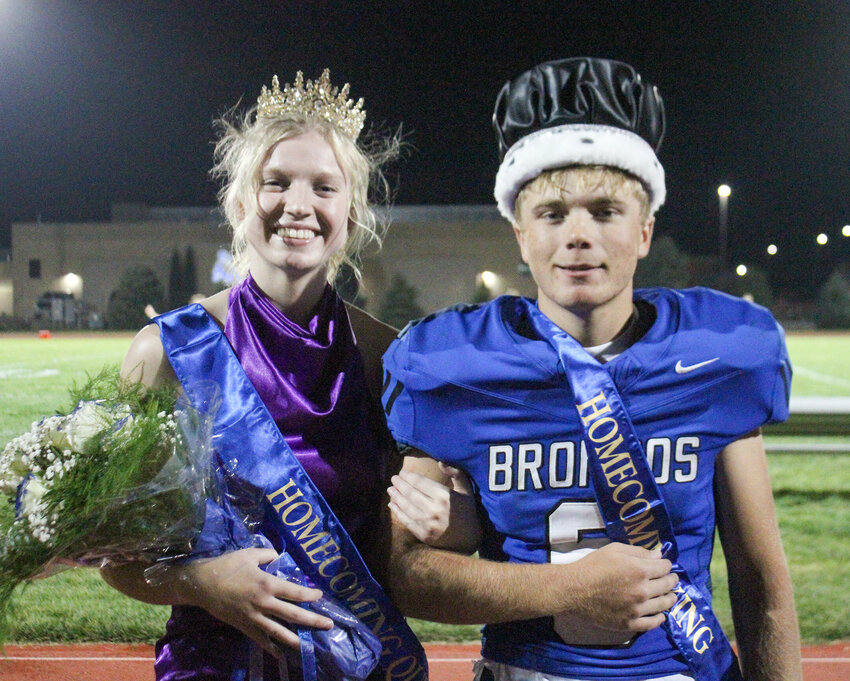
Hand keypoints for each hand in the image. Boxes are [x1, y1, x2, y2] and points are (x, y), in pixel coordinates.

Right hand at [173, 548, 332, 654]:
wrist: (202, 585)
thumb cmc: (227, 566)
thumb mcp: (249, 554)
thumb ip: (267, 554)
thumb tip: (278, 556)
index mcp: (267, 584)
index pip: (295, 593)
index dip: (310, 596)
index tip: (319, 596)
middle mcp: (264, 603)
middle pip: (293, 615)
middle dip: (313, 621)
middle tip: (329, 626)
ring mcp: (254, 617)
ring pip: (280, 631)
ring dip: (296, 639)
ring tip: (310, 645)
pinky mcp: (244, 626)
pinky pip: (260, 639)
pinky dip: (271, 648)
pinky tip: (281, 655)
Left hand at [388, 467, 481, 551]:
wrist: (469, 539)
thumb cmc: (467, 511)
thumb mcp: (466, 490)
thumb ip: (456, 473)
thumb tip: (440, 461)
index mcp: (444, 496)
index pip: (420, 483)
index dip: (408, 477)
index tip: (402, 473)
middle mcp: (434, 509)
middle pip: (410, 493)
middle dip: (399, 484)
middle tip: (393, 479)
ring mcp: (428, 524)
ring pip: (406, 507)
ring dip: (396, 497)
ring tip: (390, 489)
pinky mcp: (423, 535)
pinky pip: (406, 521)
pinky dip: (397, 511)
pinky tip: (392, 504)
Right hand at [559, 542, 677, 635]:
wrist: (574, 589)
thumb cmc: (593, 565)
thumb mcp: (614, 550)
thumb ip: (638, 552)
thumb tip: (658, 555)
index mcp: (640, 570)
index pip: (664, 567)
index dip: (666, 564)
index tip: (665, 565)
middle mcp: (642, 591)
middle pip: (667, 586)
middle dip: (672, 580)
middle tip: (672, 579)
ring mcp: (637, 609)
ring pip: (663, 605)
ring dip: (670, 599)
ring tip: (671, 596)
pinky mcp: (629, 623)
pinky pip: (651, 624)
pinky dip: (659, 619)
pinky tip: (661, 615)